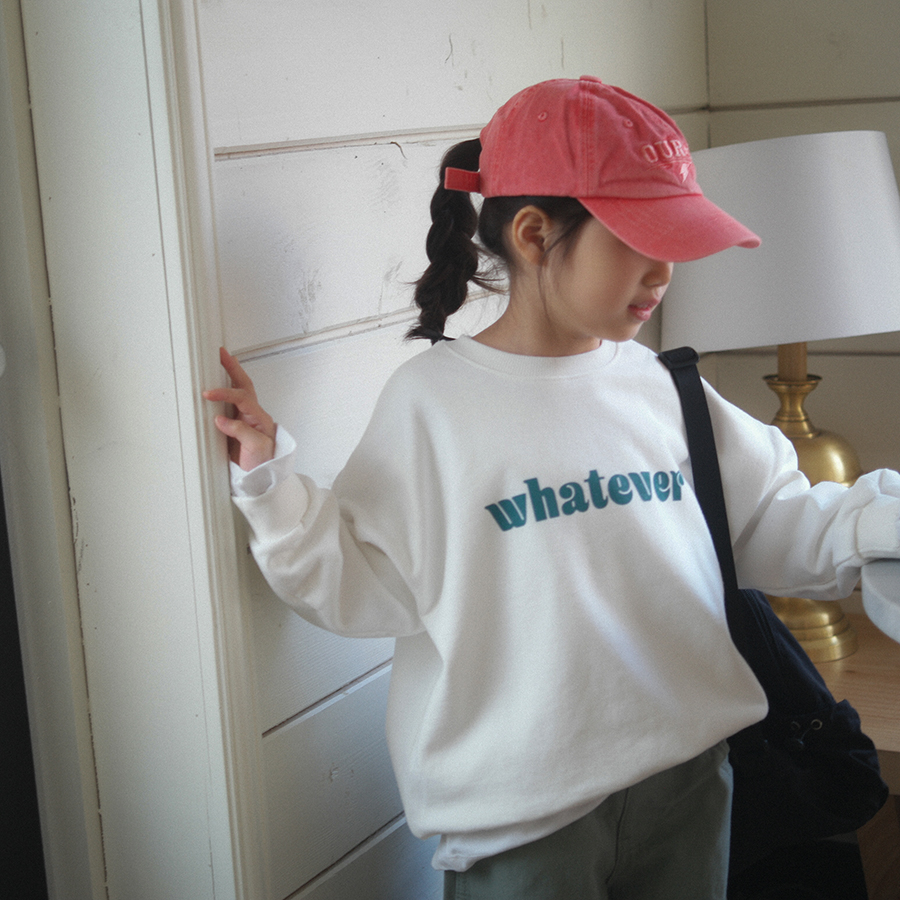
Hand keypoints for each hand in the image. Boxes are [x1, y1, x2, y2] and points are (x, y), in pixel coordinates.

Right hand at [203, 347, 276, 470]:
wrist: (262, 476)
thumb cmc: (262, 461)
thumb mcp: (256, 448)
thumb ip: (241, 432)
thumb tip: (221, 420)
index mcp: (259, 417)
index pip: (242, 397)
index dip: (225, 393)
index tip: (209, 394)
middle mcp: (252, 413)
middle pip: (244, 384)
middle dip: (232, 367)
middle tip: (221, 353)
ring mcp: (243, 417)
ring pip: (237, 389)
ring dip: (228, 374)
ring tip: (217, 359)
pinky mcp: (234, 423)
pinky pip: (228, 402)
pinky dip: (221, 391)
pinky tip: (210, 384)